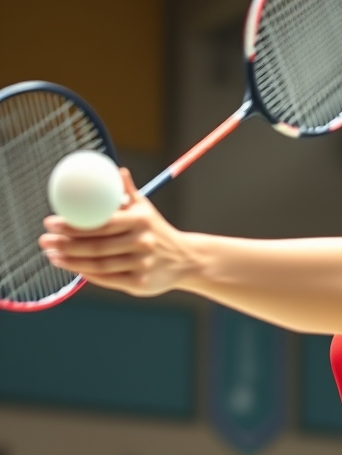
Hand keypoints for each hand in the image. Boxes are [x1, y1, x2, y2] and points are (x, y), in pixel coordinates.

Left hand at [39, 169, 195, 296]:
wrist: (185, 259)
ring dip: (70, 261)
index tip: (50, 222)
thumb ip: (129, 193)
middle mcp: (142, 243)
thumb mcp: (146, 210)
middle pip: (96, 246)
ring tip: (51, 255)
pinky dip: (87, 274)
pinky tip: (73, 268)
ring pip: (98, 265)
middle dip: (64, 244)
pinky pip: (107, 279)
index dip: (72, 225)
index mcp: (140, 221)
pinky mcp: (140, 283)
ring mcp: (141, 265)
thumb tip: (117, 171)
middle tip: (44, 240)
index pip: (100, 223)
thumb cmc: (157, 231)